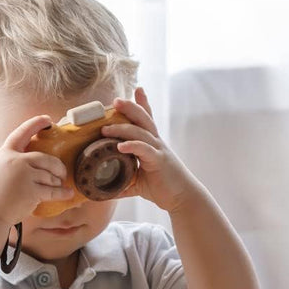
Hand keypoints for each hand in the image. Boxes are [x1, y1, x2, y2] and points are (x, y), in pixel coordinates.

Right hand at [0, 115, 73, 224]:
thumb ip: (10, 162)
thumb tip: (30, 161)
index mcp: (5, 154)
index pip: (22, 133)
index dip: (36, 124)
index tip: (47, 119)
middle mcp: (16, 161)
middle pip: (46, 158)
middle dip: (58, 166)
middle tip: (62, 173)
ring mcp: (24, 176)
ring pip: (51, 175)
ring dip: (57, 182)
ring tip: (58, 187)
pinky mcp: (32, 191)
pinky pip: (53, 190)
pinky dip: (62, 193)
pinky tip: (68, 193)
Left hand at [101, 87, 198, 212]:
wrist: (183, 198)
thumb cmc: (163, 188)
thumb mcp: (140, 183)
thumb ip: (124, 183)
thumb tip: (105, 191)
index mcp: (152, 144)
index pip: (147, 119)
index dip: (143, 104)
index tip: (138, 89)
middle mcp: (156, 143)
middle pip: (143, 119)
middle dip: (130, 107)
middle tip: (115, 100)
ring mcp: (159, 150)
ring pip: (141, 132)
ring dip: (122, 128)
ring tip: (106, 129)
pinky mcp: (159, 161)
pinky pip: (144, 149)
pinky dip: (132, 146)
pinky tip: (120, 145)